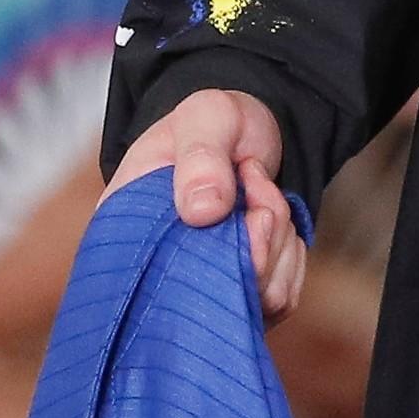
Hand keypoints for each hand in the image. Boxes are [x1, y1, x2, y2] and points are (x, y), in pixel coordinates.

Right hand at [107, 88, 304, 323]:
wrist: (246, 131)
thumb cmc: (215, 126)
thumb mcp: (204, 119)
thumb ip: (200, 156)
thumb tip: (201, 212)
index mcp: (128, 235)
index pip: (153, 284)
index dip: (207, 259)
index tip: (243, 211)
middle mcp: (160, 272)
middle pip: (214, 298)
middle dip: (255, 244)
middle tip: (257, 186)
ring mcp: (202, 286)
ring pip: (255, 298)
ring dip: (276, 241)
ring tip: (259, 191)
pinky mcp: (240, 291)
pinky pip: (279, 297)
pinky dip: (290, 255)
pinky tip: (273, 216)